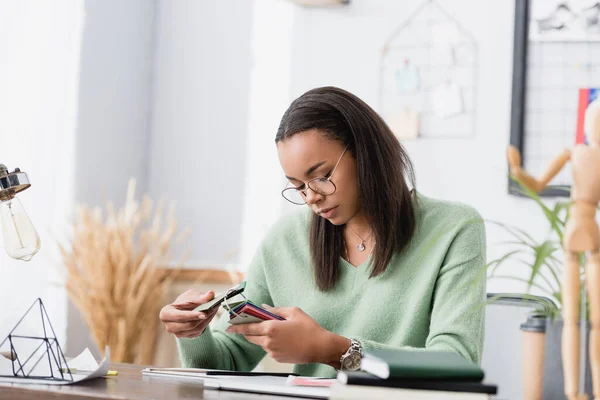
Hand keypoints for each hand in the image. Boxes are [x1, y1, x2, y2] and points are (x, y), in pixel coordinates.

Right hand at [159, 290, 219, 337]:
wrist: (188, 309)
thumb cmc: (187, 301)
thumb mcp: (192, 295)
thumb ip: (200, 296)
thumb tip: (210, 294)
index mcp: (165, 313)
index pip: (178, 316)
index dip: (191, 315)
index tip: (203, 313)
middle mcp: (169, 326)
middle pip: (187, 325)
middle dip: (200, 318)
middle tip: (212, 310)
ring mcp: (178, 333)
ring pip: (195, 329)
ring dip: (206, 320)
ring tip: (213, 310)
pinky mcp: (187, 337)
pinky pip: (199, 332)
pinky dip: (206, 323)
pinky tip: (209, 315)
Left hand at [225, 305, 349, 365]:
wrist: (320, 347)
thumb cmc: (309, 328)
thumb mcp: (293, 312)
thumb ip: (275, 310)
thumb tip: (263, 307)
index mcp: (271, 328)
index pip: (248, 328)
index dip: (236, 326)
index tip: (228, 325)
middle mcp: (268, 342)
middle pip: (250, 337)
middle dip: (245, 331)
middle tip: (243, 325)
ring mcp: (272, 352)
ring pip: (260, 343)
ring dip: (261, 336)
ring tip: (273, 330)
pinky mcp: (277, 358)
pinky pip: (269, 349)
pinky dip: (270, 343)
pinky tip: (283, 339)